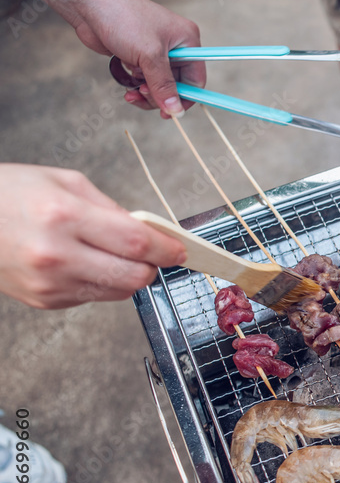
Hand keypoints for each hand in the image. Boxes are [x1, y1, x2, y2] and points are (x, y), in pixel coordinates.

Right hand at [0, 164, 186, 309]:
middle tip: (152, 254)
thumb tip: (147, 231)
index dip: (166, 248)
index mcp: (63, 217)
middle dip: (152, 266)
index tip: (180, 249)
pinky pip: (93, 297)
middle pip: (133, 276)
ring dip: (127, 275)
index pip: (135, 242)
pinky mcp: (44, 300)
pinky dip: (100, 282)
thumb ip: (111, 208)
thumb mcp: (63, 182)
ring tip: (110, 253)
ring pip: (118, 292)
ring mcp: (49, 283)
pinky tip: (81, 262)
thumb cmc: (8, 194)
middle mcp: (56, 255)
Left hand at [26, 0, 203, 117]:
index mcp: (187, 42)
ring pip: (159, 86)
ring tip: (131, 91)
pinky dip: (136, 87)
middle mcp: (175, 48)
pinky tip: (127, 86)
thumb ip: (163, 86)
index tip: (171, 112)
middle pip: (176, 86)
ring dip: (145, 94)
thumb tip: (175, 110)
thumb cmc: (123, 18)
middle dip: (160, 96)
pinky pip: (144, 81)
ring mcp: (156, 52)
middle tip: (142, 95)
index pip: (195, 80)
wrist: (89, 5)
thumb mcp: (149, 55)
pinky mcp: (139, 56)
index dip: (185, 98)